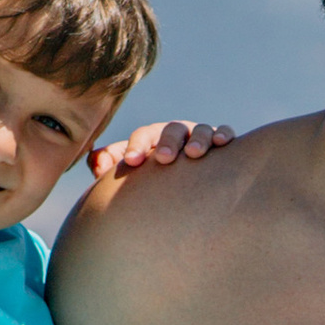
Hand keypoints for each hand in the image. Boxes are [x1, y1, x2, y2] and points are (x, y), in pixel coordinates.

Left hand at [87, 117, 235, 182]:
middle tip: (163, 158)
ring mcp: (200, 138)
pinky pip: (224, 133)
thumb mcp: (129, 175)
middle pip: (171, 130)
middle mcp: (177, 135)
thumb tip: (99, 164)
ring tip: (193, 154)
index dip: (137, 146)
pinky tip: (222, 143)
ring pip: (200, 130)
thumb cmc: (151, 182)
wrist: (184, 193)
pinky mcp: (222, 145)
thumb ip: (108, 166)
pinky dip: (223, 134)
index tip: (132, 162)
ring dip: (197, 139)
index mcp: (153, 140)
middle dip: (167, 142)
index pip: (143, 136)